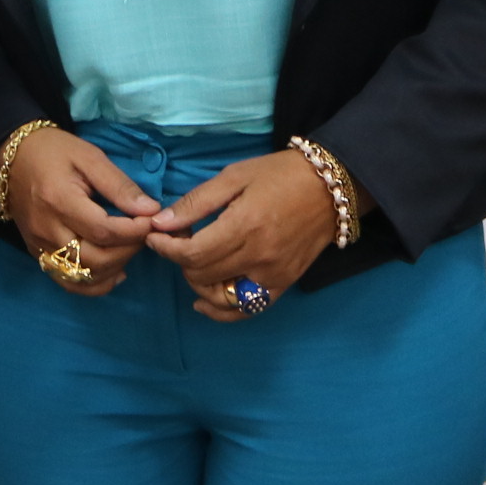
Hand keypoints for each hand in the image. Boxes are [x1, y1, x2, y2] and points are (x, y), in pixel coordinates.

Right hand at [7, 127, 158, 295]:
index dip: (134, 231)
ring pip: (85, 275)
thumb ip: (119, 185)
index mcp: (59, 200)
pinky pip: (69, 282)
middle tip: (143, 232)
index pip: (103, 231)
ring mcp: (40, 246)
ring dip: (116, 267)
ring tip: (129, 246)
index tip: (151, 220)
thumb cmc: (53, 151)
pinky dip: (95, 284)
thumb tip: (150, 209)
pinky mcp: (38, 254)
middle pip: (96, 259)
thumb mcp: (89, 157)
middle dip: (129, 250)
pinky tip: (114, 271)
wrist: (13, 158)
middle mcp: (47, 229)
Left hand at [142, 151, 340, 321]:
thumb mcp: (234, 176)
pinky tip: (204, 301)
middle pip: (202, 275)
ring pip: (220, 297)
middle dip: (180, 259)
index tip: (154, 236)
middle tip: (180, 239)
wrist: (331, 186)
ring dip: (198, 283)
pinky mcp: (284, 283)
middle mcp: (259, 256)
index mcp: (245, 225)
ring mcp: (273, 274)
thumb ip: (196, 203)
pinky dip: (222, 311)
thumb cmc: (280, 174)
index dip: (165, 248)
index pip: (193, 253)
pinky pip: (247, 309)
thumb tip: (160, 223)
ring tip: (195, 262)